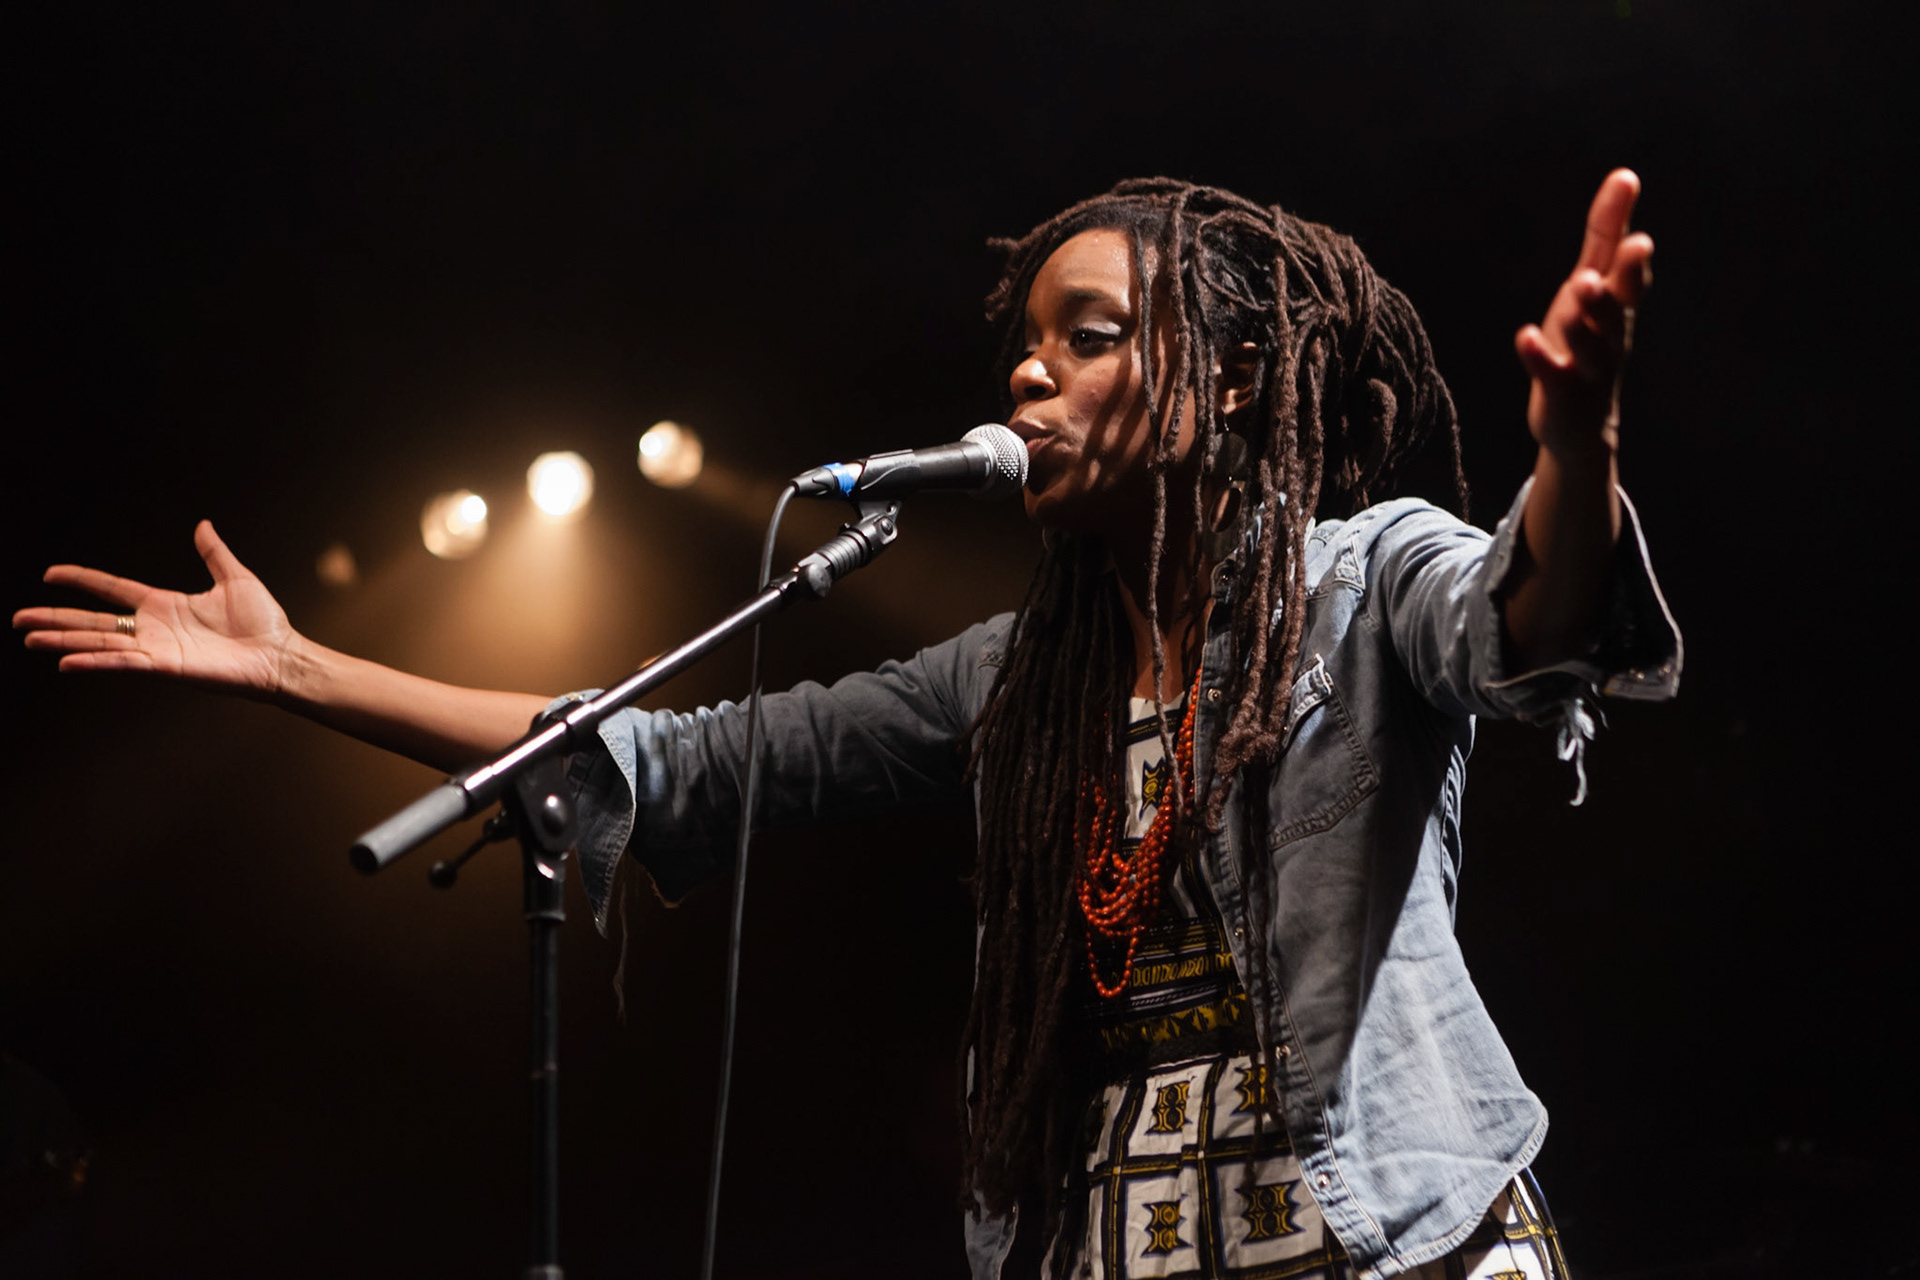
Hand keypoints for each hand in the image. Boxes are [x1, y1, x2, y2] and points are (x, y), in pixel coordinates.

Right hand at [14, 520, 295, 699]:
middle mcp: (154, 627)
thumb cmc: (264, 622)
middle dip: (57, 618)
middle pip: (94, 620)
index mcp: (165, 604)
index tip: (51, 574)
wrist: (281, 654)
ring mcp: (157, 648)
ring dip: (64, 639)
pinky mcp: (166, 667)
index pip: (113, 589)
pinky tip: (67, 660)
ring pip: (100, 642)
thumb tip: (203, 525)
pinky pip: (123, 663)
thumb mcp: (235, 578)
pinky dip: (96, 662)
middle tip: (20, 620)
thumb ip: (213, 553)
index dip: (83, 580)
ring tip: (31, 637)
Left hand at [1515, 168, 1653, 462]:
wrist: (1580, 425)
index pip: (1630, 276)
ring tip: (1579, 287)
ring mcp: (1588, 366)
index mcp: (1618, 307)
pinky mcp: (1561, 392)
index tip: (1639, 232)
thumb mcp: (1595, 284)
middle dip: (1620, 283)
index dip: (1634, 256)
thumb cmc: (1587, 340)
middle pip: (1618, 308)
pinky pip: (1552, 373)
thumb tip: (1625, 175)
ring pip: (1591, 342)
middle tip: (1624, 254)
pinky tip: (1524, 336)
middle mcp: (1610, 335)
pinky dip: (1539, 356)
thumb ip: (1607, 235)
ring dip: (1585, 316)